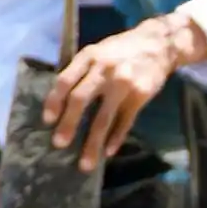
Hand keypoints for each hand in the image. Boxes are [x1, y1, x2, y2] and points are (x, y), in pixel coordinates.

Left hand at [44, 16, 206, 170]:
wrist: (159, 43)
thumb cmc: (121, 49)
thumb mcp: (98, 51)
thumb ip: (81, 71)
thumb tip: (60, 100)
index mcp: (89, 57)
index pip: (65, 81)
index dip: (54, 102)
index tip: (47, 121)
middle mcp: (104, 70)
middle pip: (81, 99)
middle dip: (69, 124)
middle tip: (59, 144)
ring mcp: (123, 84)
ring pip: (104, 118)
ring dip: (93, 143)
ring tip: (85, 164)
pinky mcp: (140, 96)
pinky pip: (125, 122)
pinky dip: (116, 138)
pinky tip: (108, 152)